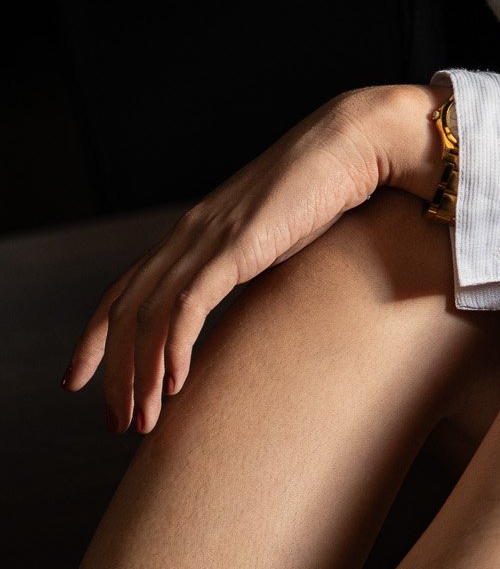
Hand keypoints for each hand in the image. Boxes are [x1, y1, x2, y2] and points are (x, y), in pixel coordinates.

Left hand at [62, 88, 418, 435]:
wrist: (350, 145)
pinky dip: (174, 347)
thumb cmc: (322, 191)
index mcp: (192, 234)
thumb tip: (246, 306)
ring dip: (141, 374)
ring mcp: (208, 238)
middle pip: (125, 311)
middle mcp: (187, 235)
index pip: (123, 291)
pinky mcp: (236, 244)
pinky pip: (187, 304)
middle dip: (114, 373)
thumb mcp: (271, 236)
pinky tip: (175, 384)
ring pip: (149, 315)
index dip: (95, 338)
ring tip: (144, 422)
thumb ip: (247, 264)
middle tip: (116, 422)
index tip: (80, 382)